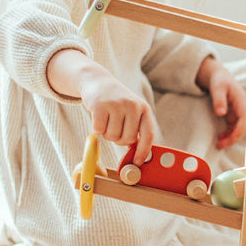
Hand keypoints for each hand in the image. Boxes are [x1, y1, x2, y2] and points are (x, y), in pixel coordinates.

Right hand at [48, 49, 153, 164]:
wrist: (98, 82)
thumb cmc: (116, 102)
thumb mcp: (131, 112)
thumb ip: (136, 129)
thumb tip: (138, 155)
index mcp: (144, 109)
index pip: (149, 134)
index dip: (144, 151)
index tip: (137, 163)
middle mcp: (133, 105)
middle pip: (127, 140)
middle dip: (119, 139)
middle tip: (115, 128)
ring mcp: (117, 104)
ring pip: (112, 137)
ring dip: (106, 133)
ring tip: (107, 119)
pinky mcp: (100, 105)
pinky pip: (98, 130)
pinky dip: (96, 128)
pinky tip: (98, 116)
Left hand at [197, 57, 245, 148]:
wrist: (219, 76)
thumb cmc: (219, 80)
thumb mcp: (217, 87)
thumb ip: (219, 99)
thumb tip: (221, 113)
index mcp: (242, 101)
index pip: (245, 121)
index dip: (237, 133)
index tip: (225, 140)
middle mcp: (243, 108)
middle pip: (244, 128)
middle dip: (233, 138)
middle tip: (219, 145)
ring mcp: (240, 112)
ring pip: (240, 130)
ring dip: (231, 138)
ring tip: (218, 143)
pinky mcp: (235, 115)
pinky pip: (235, 128)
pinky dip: (229, 134)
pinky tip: (221, 137)